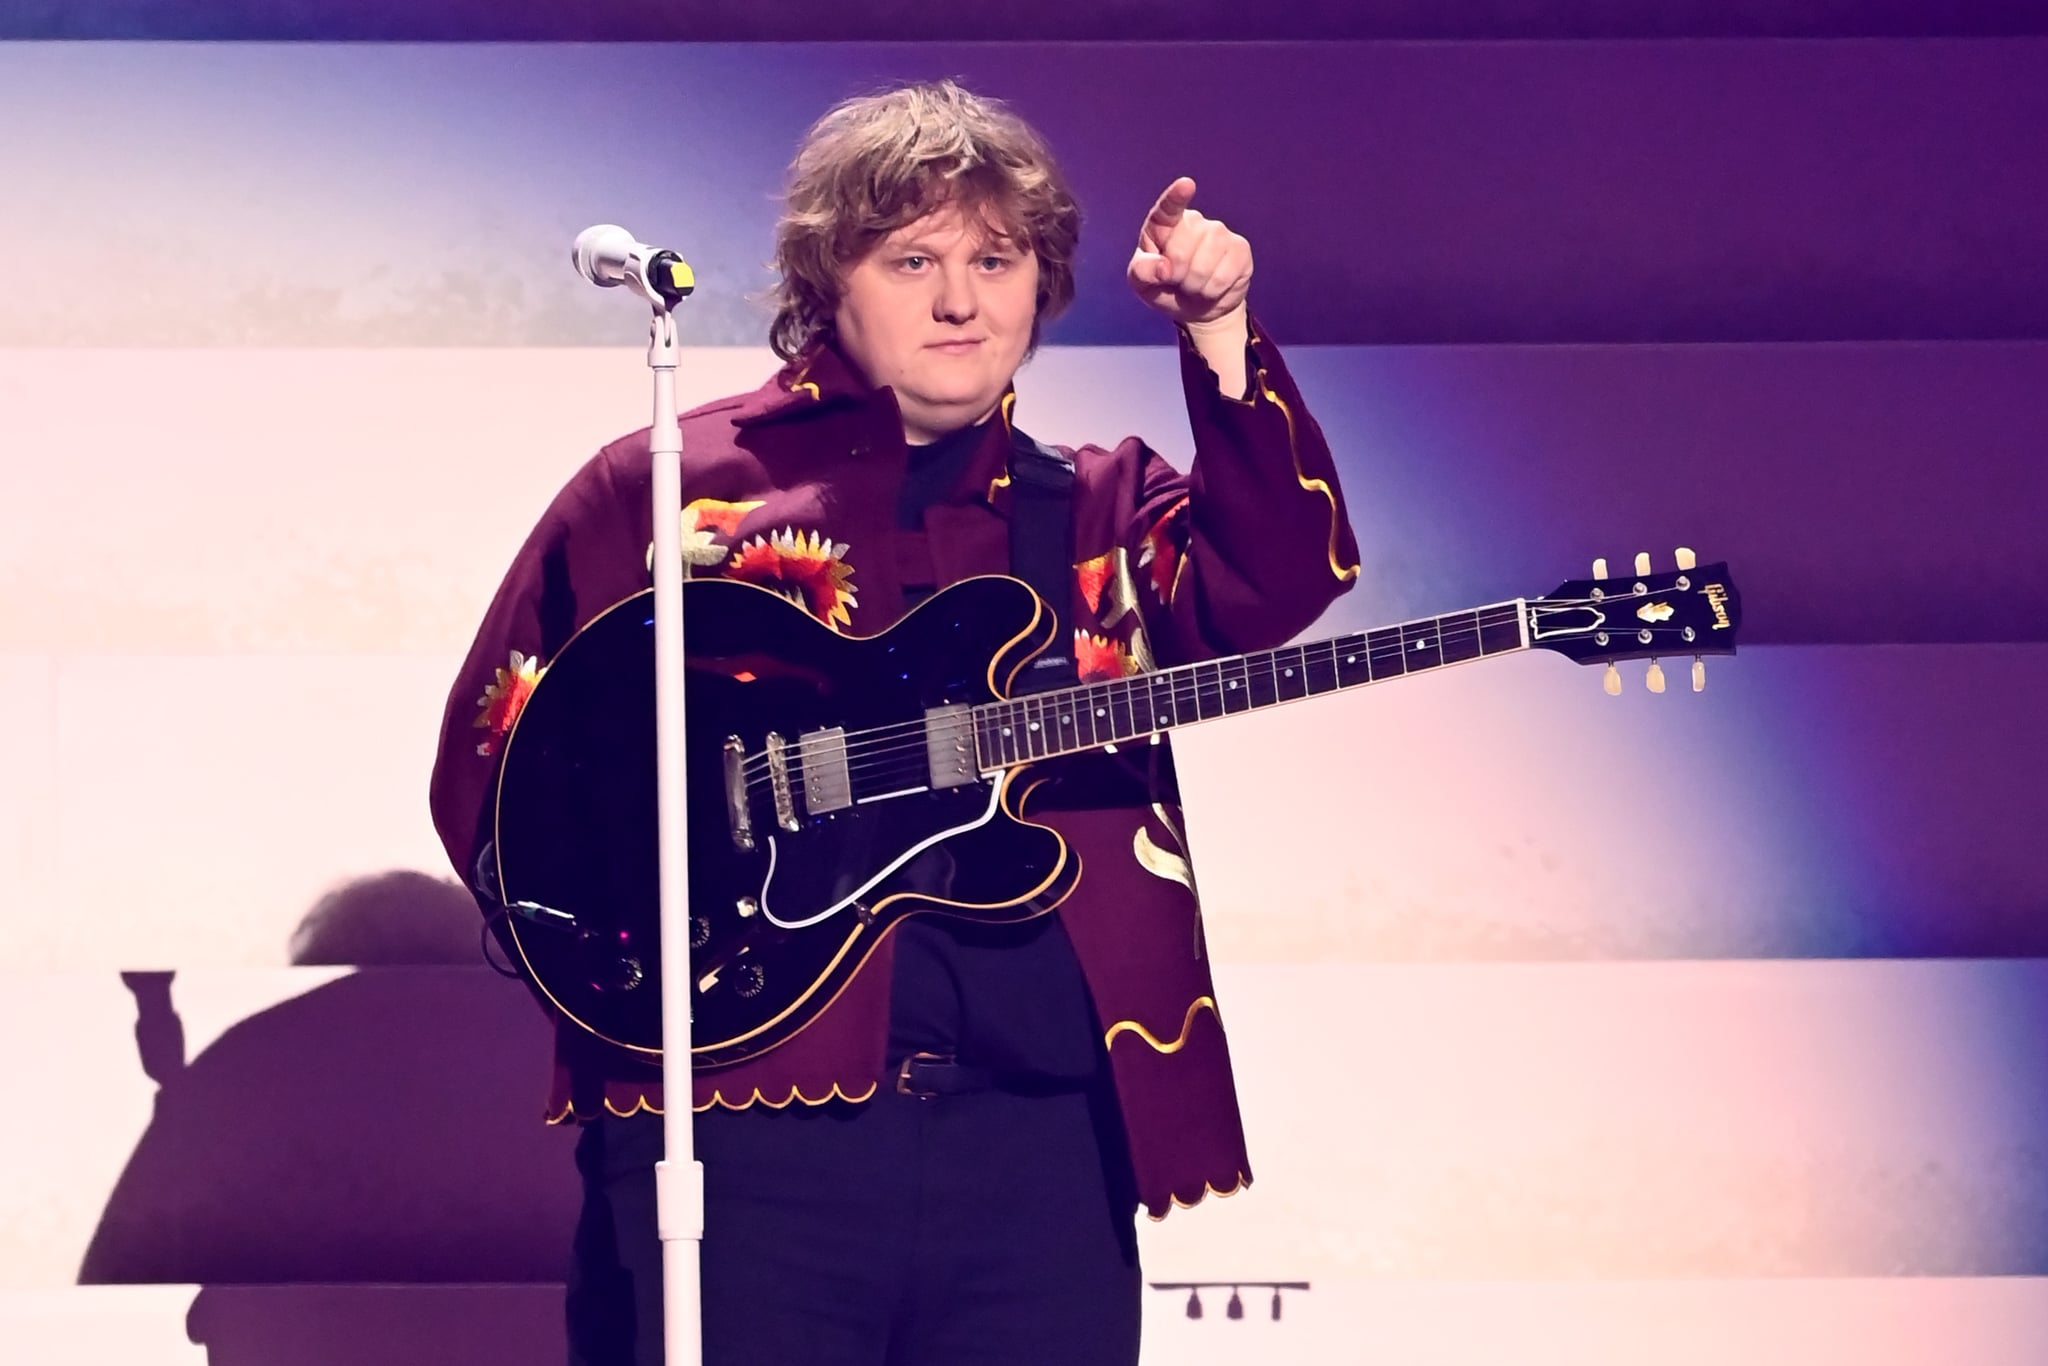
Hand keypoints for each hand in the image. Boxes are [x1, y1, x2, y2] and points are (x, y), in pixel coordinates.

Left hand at [1127, 177, 1252, 328]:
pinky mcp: (1240, 248)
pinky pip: (1222, 277)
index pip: (1168, 208)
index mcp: (1163, 224)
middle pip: (1180, 252)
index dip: (1176, 197)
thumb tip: (1163, 267)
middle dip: (1176, 277)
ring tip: (1194, 285)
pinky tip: (1212, 286)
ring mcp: (1219, 232)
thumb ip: (1143, 271)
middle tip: (1177, 281)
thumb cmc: (1165, 288)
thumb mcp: (1143, 283)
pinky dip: (1212, 291)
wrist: (1198, 307)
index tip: (1186, 185)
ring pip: (1203, 267)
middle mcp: (1193, 222)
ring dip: (1194, 287)